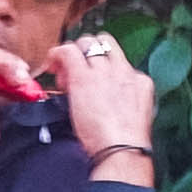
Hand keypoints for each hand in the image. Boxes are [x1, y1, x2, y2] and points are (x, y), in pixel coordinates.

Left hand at [58, 26, 158, 163]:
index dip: (101, 69)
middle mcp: (124, 70)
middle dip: (87, 53)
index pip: (118, 62)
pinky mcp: (84, 77)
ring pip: (87, 43)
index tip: (91, 85)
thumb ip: (119, 102)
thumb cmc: (122, 144)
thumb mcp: (130, 117)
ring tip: (63, 72)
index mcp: (139, 82)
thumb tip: (99, 101)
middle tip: (73, 74)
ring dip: (74, 52)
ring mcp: (104, 71)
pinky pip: (68, 51)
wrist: (122, 149)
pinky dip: (57, 53)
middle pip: (105, 44)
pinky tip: (51, 64)